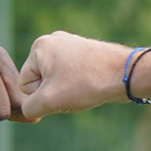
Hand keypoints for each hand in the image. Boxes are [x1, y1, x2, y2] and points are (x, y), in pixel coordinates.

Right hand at [19, 32, 145, 120]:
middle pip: (40, 80)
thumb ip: (28, 108)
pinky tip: (90, 84)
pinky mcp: (84, 51)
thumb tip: (26, 110)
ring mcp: (70, 43)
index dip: (42, 96)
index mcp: (39, 46)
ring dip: (67, 90)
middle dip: (55, 92)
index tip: (62, 91)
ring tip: (84, 87)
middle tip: (74, 90)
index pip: (25, 84)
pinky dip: (78, 84)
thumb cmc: (86, 84)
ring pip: (57, 79)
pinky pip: (71, 75)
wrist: (125, 75)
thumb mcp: (49, 101)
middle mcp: (52, 40)